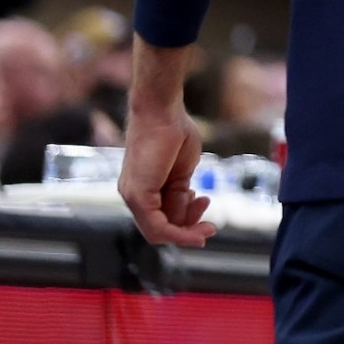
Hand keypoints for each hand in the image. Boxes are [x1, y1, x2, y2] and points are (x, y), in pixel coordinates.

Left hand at [118, 46, 214, 246]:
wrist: (161, 110)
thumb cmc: (172, 131)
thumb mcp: (182, 170)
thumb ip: (180, 194)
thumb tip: (185, 213)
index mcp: (143, 189)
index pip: (162, 219)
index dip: (185, 225)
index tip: (207, 215)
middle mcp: (133, 195)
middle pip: (160, 229)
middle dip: (188, 232)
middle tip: (210, 226)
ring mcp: (133, 196)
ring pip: (158, 231)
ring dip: (186, 233)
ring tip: (208, 224)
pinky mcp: (137, 194)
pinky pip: (157, 226)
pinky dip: (179, 232)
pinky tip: (197, 228)